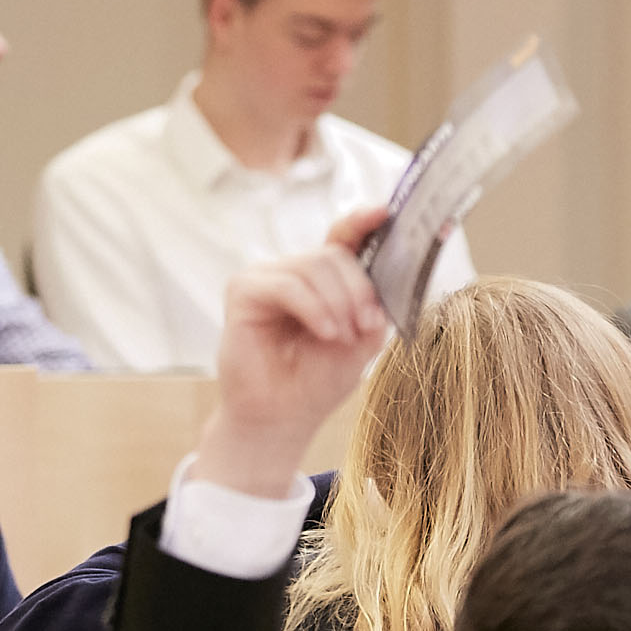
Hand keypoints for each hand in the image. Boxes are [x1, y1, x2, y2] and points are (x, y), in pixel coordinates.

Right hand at [193, 206, 390, 495]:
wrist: (282, 417)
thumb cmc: (317, 381)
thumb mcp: (362, 338)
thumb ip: (374, 301)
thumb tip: (386, 273)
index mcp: (322, 279)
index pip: (343, 237)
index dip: (363, 221)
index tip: (385, 212)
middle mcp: (293, 272)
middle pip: (334, 254)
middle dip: (358, 289)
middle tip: (367, 326)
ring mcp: (266, 278)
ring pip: (313, 266)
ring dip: (338, 303)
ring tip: (341, 338)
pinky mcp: (244, 291)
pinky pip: (287, 285)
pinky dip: (313, 308)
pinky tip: (324, 332)